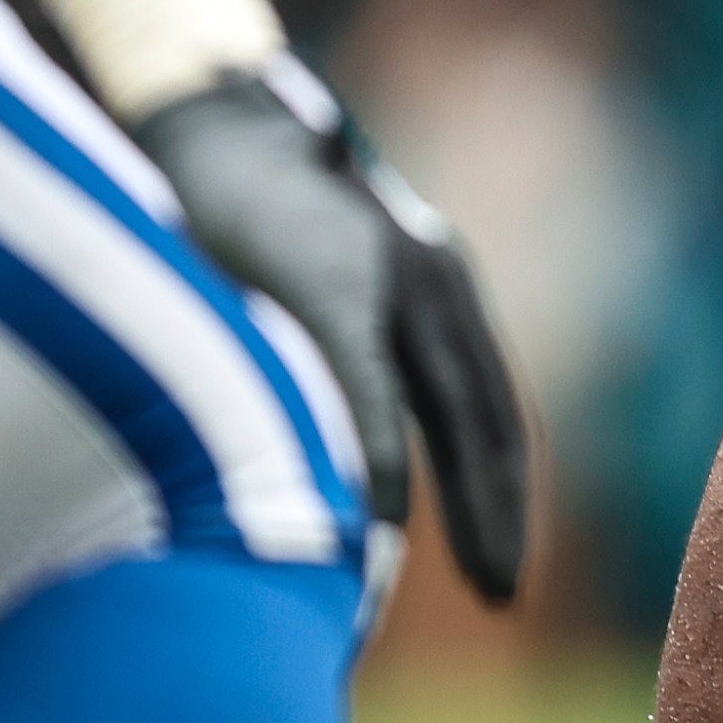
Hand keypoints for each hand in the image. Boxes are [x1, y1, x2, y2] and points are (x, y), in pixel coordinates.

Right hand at [140, 57, 534, 601]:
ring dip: (467, 507)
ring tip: (479, 580)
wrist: (218, 128)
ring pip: (452, 416)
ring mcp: (395, 283)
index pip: (490, 409)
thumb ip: (358, 350)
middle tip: (504, 594)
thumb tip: (348, 443)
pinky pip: (376, 390)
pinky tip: (385, 519)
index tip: (503, 561)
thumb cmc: (257, 214)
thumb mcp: (332, 280)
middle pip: (489, 422)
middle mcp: (440, 284)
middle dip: (500, 514)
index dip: (500, 490)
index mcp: (442, 287)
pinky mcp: (339, 286)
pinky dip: (385, 458)